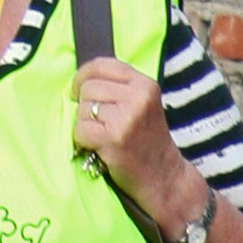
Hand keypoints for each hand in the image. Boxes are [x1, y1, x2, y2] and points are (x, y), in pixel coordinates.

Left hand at [73, 57, 192, 227]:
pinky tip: (97, 147)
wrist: (164, 177)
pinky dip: (82, 141)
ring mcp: (126, 119)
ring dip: (85, 124)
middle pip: (87, 87)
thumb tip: (78, 79)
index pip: (101, 65)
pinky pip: (80, 130)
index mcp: (144, 84)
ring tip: (102, 135)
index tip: (80, 90)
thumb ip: (118, 87)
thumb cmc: (147, 141)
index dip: (83, 76)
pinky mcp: (113, 139)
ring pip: (82, 109)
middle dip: (85, 105)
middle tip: (98, 122)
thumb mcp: (142, 104)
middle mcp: (137, 98)